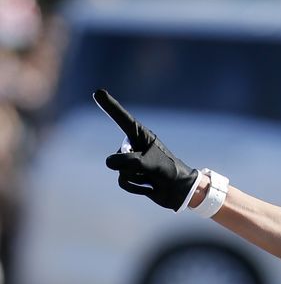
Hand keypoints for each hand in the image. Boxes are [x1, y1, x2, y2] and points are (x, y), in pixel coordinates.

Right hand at [95, 89, 198, 211]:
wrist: (180, 191)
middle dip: (132, 166)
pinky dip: (136, 187)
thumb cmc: (168, 171)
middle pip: (118, 156)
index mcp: (140, 135)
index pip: (121, 119)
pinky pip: (123, 182)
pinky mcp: (131, 175)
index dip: (109, 106)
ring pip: (119, 170)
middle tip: (151, 168)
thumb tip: (109, 162)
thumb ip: (128, 161)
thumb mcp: (149, 163)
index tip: (97, 92)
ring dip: (136, 177)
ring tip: (151, 176)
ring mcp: (131, 160)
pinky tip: (150, 187)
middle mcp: (133, 145)